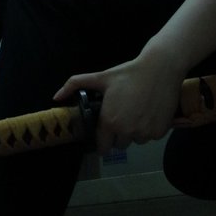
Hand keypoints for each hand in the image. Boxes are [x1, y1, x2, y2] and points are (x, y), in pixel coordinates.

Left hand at [53, 52, 184, 154]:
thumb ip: (75, 84)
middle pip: (120, 144)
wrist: (160, 68)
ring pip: (136, 141)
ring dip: (135, 132)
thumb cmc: (128, 74)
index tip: (105, 135)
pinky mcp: (159, 132)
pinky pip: (151, 137)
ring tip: (137, 113)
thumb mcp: (101, 77)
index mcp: (110, 122)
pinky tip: (149, 112)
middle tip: (123, 117)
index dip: (103, 142)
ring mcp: (144, 133)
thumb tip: (55, 97)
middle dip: (119, 134)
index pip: (103, 146)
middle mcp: (126, 132)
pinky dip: (150, 128)